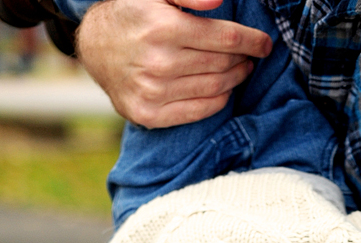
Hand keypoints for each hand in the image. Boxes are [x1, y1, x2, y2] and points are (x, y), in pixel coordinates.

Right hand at [76, 0, 271, 128]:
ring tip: (241, 70)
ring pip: (215, 88)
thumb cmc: (133, 14)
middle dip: (243, 59)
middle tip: (251, 56)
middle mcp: (159, 63)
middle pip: (222, 64)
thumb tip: (219, 1)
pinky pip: (199, 111)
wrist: (96, 47)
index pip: (224, 37)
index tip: (264, 44)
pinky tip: (224, 90)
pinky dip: (218, 100)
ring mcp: (153, 92)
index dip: (250, 41)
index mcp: (163, 28)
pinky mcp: (150, 114)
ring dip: (235, 79)